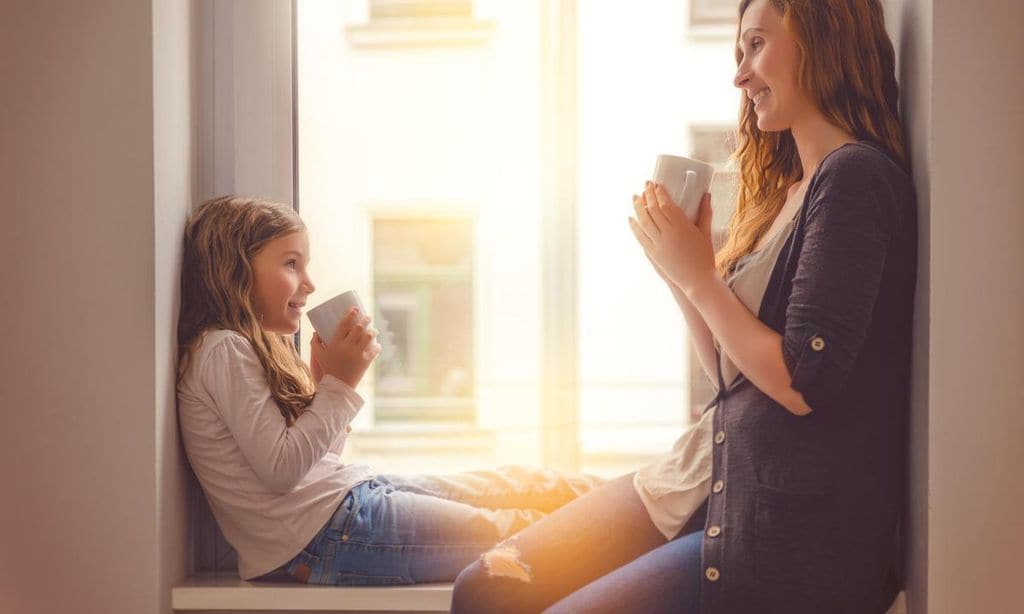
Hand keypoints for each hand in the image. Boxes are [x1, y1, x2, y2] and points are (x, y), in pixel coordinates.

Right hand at [309, 308, 381, 388]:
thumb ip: (315, 343)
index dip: (351, 314)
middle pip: (359, 328)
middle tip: (368, 317)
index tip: (355, 309)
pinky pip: (374, 350)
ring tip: (374, 330)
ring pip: (368, 337)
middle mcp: (347, 347)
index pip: (344, 324)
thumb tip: (316, 331)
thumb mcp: (319, 355)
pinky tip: (377, 345)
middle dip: (365, 320)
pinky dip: (377, 346)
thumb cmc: (328, 368)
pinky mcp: (365, 362)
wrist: (337, 386)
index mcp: (336, 343)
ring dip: (373, 331)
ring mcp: (357, 354)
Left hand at [629, 181, 716, 297]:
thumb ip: (705, 213)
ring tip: (635, 197)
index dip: (660, 193)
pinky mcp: (653, 254)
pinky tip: (631, 218)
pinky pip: (640, 236)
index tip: (657, 184)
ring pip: (644, 221)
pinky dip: (634, 226)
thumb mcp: (706, 233)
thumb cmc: (705, 257)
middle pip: (653, 210)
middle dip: (648, 195)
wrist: (697, 281)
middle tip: (645, 185)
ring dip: (638, 207)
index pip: (666, 204)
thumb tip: (706, 195)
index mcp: (683, 226)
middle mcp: (668, 234)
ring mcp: (659, 244)